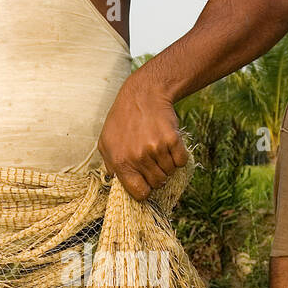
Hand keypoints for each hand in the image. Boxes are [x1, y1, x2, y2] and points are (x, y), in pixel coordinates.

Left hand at [97, 75, 189, 200]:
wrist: (143, 94)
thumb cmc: (123, 119)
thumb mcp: (106, 143)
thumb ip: (110, 166)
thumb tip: (117, 184)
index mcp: (121, 162)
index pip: (139, 193)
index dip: (145, 190)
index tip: (146, 183)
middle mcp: (138, 157)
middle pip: (157, 183)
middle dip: (157, 175)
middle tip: (153, 160)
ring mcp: (156, 148)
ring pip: (170, 172)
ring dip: (167, 164)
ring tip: (158, 148)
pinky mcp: (172, 139)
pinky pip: (181, 161)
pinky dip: (179, 156)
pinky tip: (169, 145)